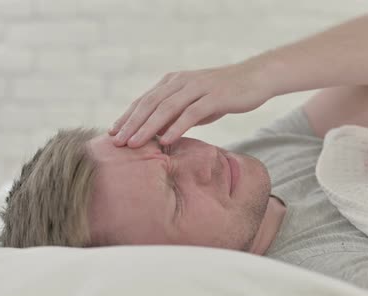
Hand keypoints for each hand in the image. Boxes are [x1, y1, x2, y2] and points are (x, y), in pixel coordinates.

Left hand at [108, 59, 273, 147]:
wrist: (255, 78)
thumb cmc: (223, 94)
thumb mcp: (195, 105)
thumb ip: (176, 116)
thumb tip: (157, 135)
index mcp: (173, 82)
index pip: (144, 100)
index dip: (127, 116)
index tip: (112, 133)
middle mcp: (181, 82)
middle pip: (150, 104)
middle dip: (131, 124)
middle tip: (116, 142)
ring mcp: (198, 88)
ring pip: (166, 108)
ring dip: (148, 127)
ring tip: (134, 144)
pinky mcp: (215, 96)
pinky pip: (192, 113)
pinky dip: (176, 127)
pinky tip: (165, 140)